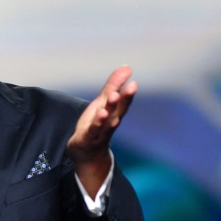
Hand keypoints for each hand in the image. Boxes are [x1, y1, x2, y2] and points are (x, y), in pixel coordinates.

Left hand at [67, 66, 136, 197]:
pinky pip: (92, 131)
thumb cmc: (96, 124)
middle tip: (131, 87)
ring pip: (106, 122)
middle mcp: (110, 123)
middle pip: (118, 111)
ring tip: (113, 98)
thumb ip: (113, 85)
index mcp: (114, 113)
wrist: (87, 153)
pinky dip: (96, 125)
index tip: (134, 82)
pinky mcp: (87, 139)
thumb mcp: (103, 102)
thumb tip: (127, 67)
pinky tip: (99, 115)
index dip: (128, 93)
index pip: (123, 102)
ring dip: (110, 110)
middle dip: (125, 99)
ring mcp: (99, 132)